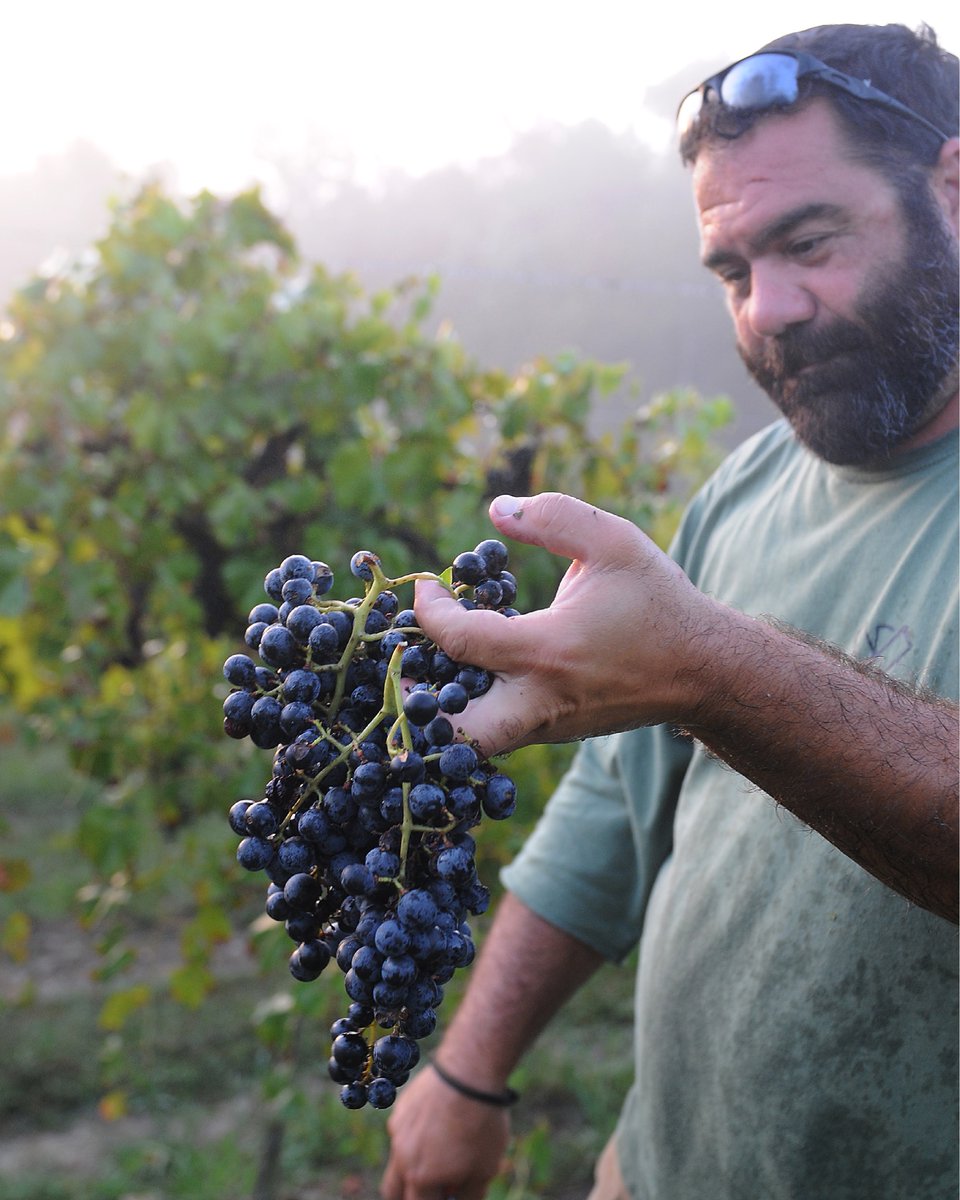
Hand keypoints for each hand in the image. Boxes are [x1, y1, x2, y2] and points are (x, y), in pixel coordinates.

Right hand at [380, 1064, 509, 1199]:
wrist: (470, 1070)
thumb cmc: (481, 1123)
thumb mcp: (485, 1169)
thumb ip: (468, 1196)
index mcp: (421, 1178)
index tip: (448, 1196)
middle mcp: (402, 1156)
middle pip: (393, 1191)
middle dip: (409, 1196)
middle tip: (432, 1190)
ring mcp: (398, 1129)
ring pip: (398, 1160)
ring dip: (412, 1166)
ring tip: (441, 1153)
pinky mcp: (402, 1107)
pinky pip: (403, 1132)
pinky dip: (415, 1139)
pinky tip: (439, 1124)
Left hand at [415, 492, 714, 755]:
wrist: (704, 669)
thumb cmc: (656, 601)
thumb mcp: (613, 541)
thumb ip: (553, 517)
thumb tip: (496, 508)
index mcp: (547, 651)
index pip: (459, 640)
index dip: (428, 612)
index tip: (427, 588)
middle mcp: (540, 701)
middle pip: (456, 733)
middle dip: (417, 705)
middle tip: (403, 666)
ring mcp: (548, 727)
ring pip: (475, 740)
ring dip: (444, 710)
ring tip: (430, 667)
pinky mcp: (556, 734)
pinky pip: (501, 731)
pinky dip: (476, 709)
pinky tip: (473, 673)